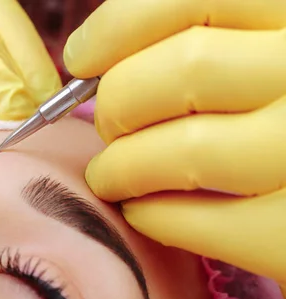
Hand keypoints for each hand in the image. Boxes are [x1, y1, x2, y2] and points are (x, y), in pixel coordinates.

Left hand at [63, 0, 285, 286]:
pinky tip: (144, 210)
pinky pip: (198, 222)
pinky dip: (152, 216)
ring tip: (110, 174)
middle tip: (108, 126)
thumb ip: (217, 36)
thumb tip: (95, 52)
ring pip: (182, 150)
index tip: (81, 57)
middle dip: (118, 104)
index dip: (119, 27)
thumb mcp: (274, 49)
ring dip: (120, 166)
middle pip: (183, 72)